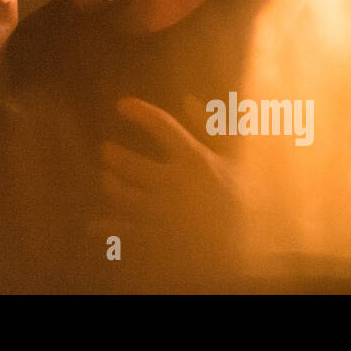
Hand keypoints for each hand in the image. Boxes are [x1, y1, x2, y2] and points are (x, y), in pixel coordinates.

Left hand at [88, 97, 242, 282]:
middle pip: (131, 164)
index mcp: (196, 161)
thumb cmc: (249, 200)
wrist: (256, 251)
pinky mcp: (160, 237)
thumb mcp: (240, 159)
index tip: (123, 105)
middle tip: (106, 151)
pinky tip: (94, 225)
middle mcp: (174, 184)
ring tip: (108, 179)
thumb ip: (216, 127)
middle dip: (114, 155)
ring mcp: (164, 212)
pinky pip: (126, 231)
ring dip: (112, 186)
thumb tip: (189, 99)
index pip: (161, 126)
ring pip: (124, 196)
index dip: (139, 112)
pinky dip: (107, 228)